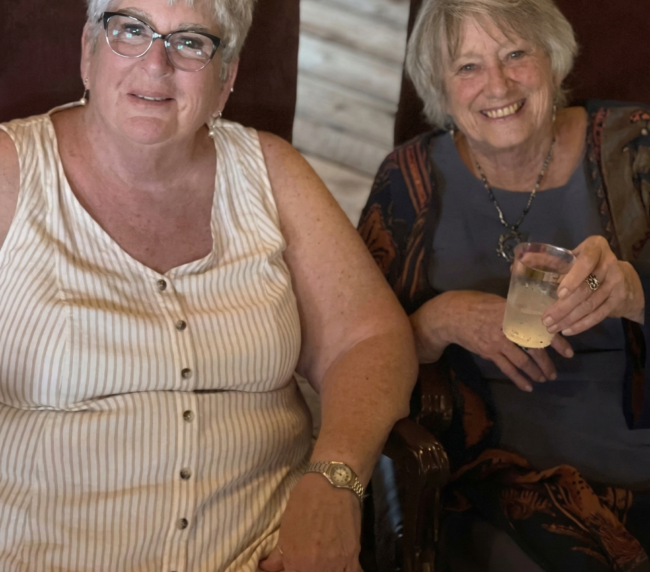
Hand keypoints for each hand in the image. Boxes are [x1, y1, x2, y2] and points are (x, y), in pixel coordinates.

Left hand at [258, 474, 361, 571]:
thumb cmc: (305, 500)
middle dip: (307, 568)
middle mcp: (315, 566)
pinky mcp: (353, 556)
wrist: (333, 483)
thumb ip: (277, 554)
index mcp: (295, 560)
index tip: (294, 564)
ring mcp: (336, 563)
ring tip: (323, 560)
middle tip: (309, 557)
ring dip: (325, 569)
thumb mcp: (285, 526)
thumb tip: (266, 567)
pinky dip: (343, 570)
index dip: (293, 570)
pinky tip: (338, 564)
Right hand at [412, 291, 572, 391]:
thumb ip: (517, 309)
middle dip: (547, 363)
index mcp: (514, 313)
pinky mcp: (489, 352)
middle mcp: (508, 328)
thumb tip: (537, 315)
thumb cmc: (476, 304)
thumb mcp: (499, 301)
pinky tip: (528, 386)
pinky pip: (507, 368)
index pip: (541, 328)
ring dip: (536, 372)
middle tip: (555, 372)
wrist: (452, 316)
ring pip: (522, 361)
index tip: (568, 352)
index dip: (556, 341)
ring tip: (544, 379)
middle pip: (534, 348)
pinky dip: (518, 379)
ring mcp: (498, 342)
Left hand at [542, 236, 644, 335]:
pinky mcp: (618, 299)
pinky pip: (599, 315)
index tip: (559, 293)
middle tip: (545, 319)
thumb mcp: (570, 257)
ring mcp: (616, 282)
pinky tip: (567, 330)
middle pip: (585, 289)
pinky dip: (582, 324)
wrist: (621, 275)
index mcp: (595, 247)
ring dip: (569, 319)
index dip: (573, 278)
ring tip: (552, 327)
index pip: (586, 261)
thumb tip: (520, 261)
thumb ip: (547, 259)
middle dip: (563, 307)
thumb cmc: (585, 264)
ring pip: (590, 304)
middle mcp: (608, 263)